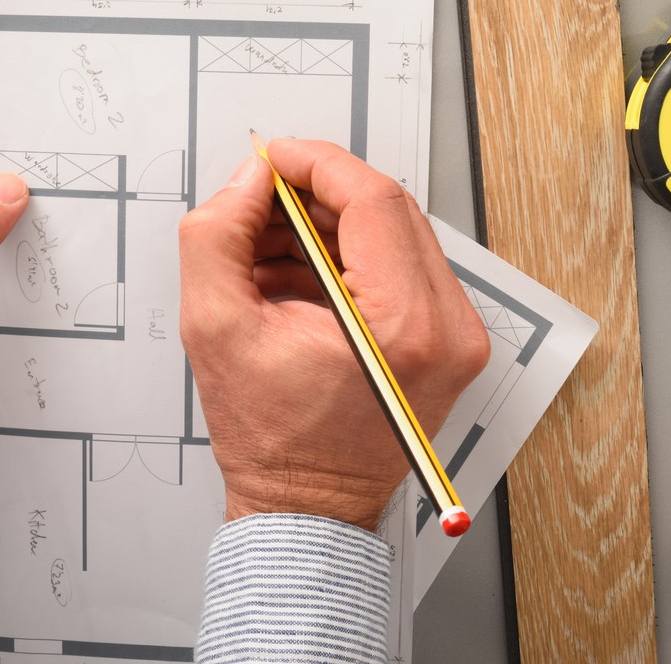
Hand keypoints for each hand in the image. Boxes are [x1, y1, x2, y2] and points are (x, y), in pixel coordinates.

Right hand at [178, 140, 489, 531]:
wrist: (307, 511)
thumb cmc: (273, 442)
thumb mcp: (214, 326)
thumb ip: (219, 235)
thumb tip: (250, 182)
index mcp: (403, 327)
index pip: (371, 200)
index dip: (313, 164)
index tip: (273, 159)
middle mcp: (447, 329)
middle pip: (387, 210)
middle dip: (315, 195)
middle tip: (261, 200)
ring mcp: (456, 336)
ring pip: (393, 234)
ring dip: (327, 226)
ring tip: (265, 251)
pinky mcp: (449, 342)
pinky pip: (400, 267)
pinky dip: (346, 257)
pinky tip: (294, 277)